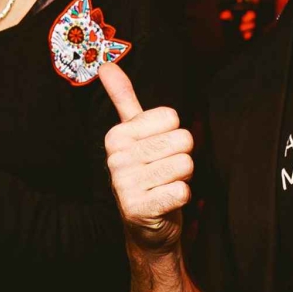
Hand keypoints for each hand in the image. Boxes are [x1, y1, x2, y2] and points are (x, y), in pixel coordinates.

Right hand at [99, 63, 192, 251]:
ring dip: (182, 178)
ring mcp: (125, 184)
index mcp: (117, 135)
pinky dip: (181, 198)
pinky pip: (182, 191)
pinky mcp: (139, 209)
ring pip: (185, 165)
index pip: (172, 117)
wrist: (146, 226)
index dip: (172, 135)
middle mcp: (117, 158)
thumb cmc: (146, 174)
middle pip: (182, 140)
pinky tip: (165, 202)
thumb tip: (107, 65)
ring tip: (164, 185)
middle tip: (164, 171)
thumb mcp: (133, 135)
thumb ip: (123, 99)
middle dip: (181, 157)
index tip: (158, 150)